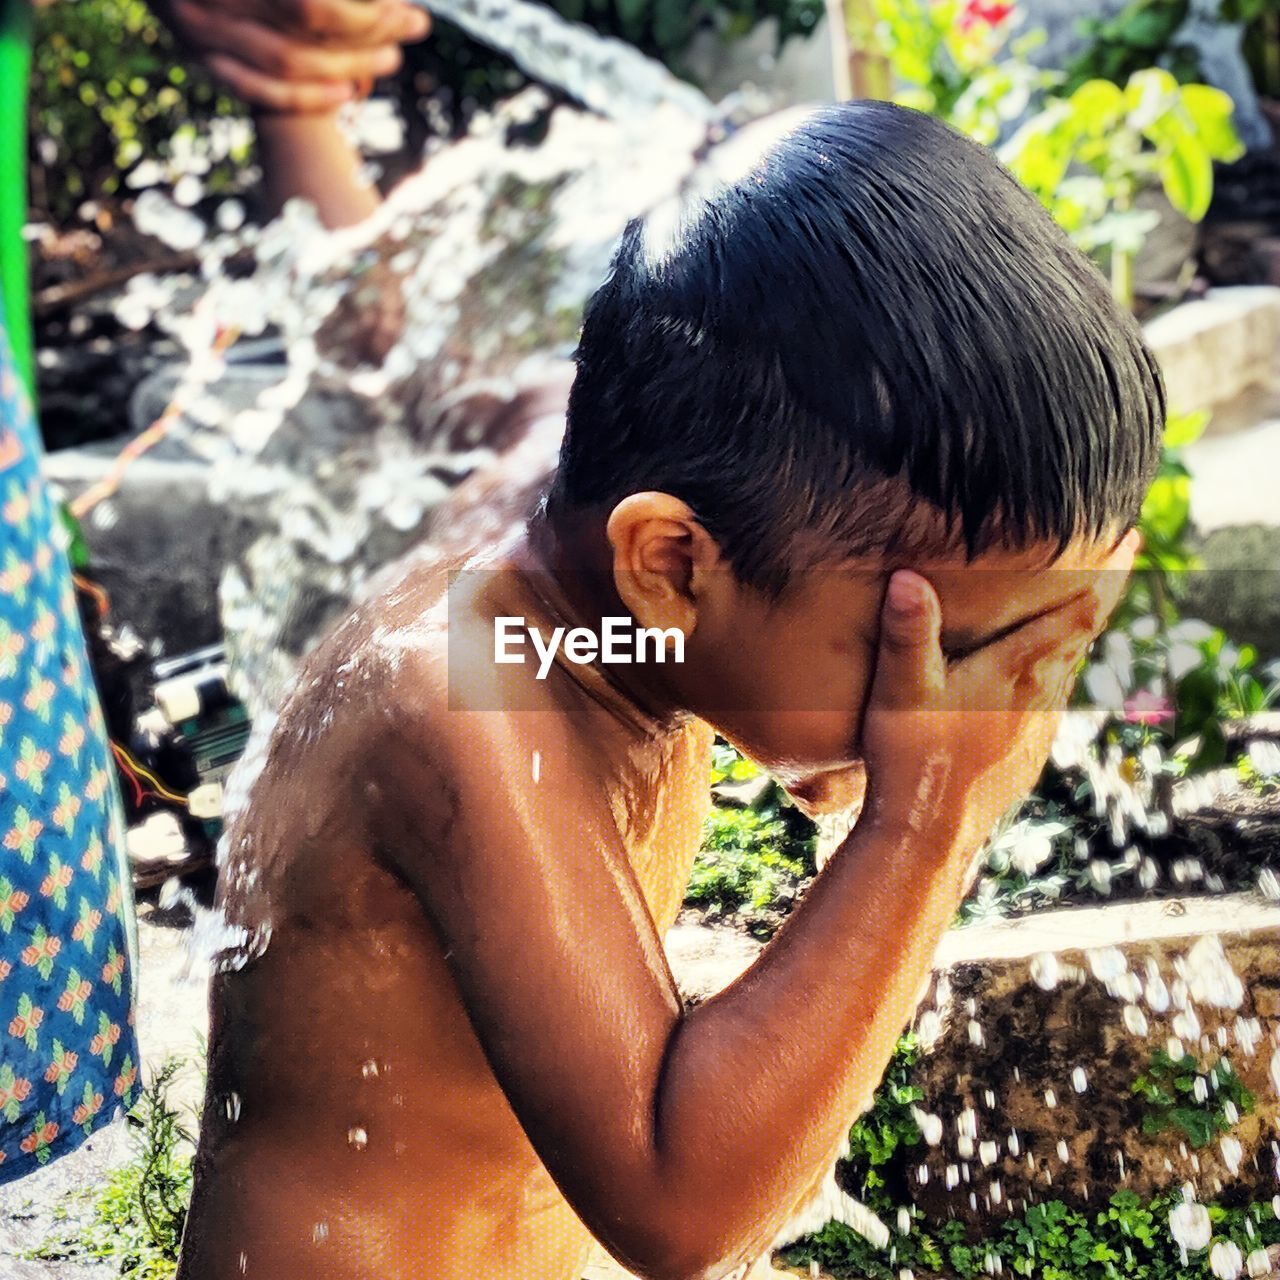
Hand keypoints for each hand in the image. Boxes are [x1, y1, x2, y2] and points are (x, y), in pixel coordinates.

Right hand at [159, 0, 431, 113]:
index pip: (317, 4)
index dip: (369, 13)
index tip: (407, 12)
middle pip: (308, 27)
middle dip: (369, 35)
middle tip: (410, 30)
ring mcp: (203, 27)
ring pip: (287, 63)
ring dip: (347, 67)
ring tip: (389, 59)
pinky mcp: (199, 54)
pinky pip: (255, 89)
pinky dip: (304, 97)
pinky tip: (345, 92)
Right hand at [859, 534, 1137, 854]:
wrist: (928, 837)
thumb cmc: (911, 760)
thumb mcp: (900, 691)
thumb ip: (908, 633)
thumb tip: (908, 578)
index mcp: (1015, 672)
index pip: (1077, 614)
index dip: (1107, 574)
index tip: (1131, 537)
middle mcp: (1039, 698)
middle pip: (1083, 637)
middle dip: (1102, 594)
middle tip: (1123, 551)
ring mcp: (1037, 731)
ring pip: (1069, 672)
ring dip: (1078, 637)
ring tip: (1082, 609)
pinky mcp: (1026, 756)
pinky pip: (1052, 705)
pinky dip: (1056, 677)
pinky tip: (1040, 681)